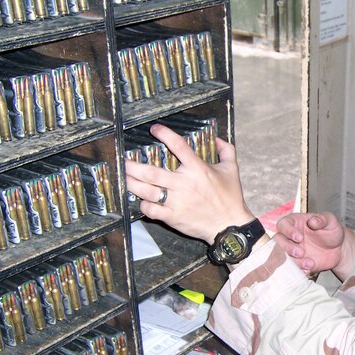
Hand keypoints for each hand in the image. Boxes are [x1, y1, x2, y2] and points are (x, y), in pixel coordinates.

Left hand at [124, 124, 254, 243]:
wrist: (229, 224)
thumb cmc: (230, 197)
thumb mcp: (232, 170)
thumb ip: (227, 151)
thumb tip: (218, 139)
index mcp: (198, 169)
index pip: (179, 146)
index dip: (165, 134)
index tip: (154, 129)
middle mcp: (184, 184)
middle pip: (151, 172)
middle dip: (133, 166)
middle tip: (122, 161)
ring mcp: (177, 202)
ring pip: (147, 191)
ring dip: (132, 184)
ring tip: (124, 178)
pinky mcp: (173, 217)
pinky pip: (151, 210)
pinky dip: (143, 205)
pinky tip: (141, 200)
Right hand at [274, 212, 354, 276]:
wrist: (338, 249)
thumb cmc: (332, 231)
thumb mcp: (331, 221)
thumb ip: (322, 219)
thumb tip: (312, 221)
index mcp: (295, 222)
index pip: (283, 224)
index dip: (288, 231)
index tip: (299, 238)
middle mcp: (289, 237)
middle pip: (278, 241)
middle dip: (287, 248)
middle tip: (301, 252)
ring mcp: (291, 250)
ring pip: (282, 256)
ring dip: (294, 262)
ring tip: (310, 263)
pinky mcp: (296, 263)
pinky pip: (291, 268)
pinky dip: (298, 270)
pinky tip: (308, 270)